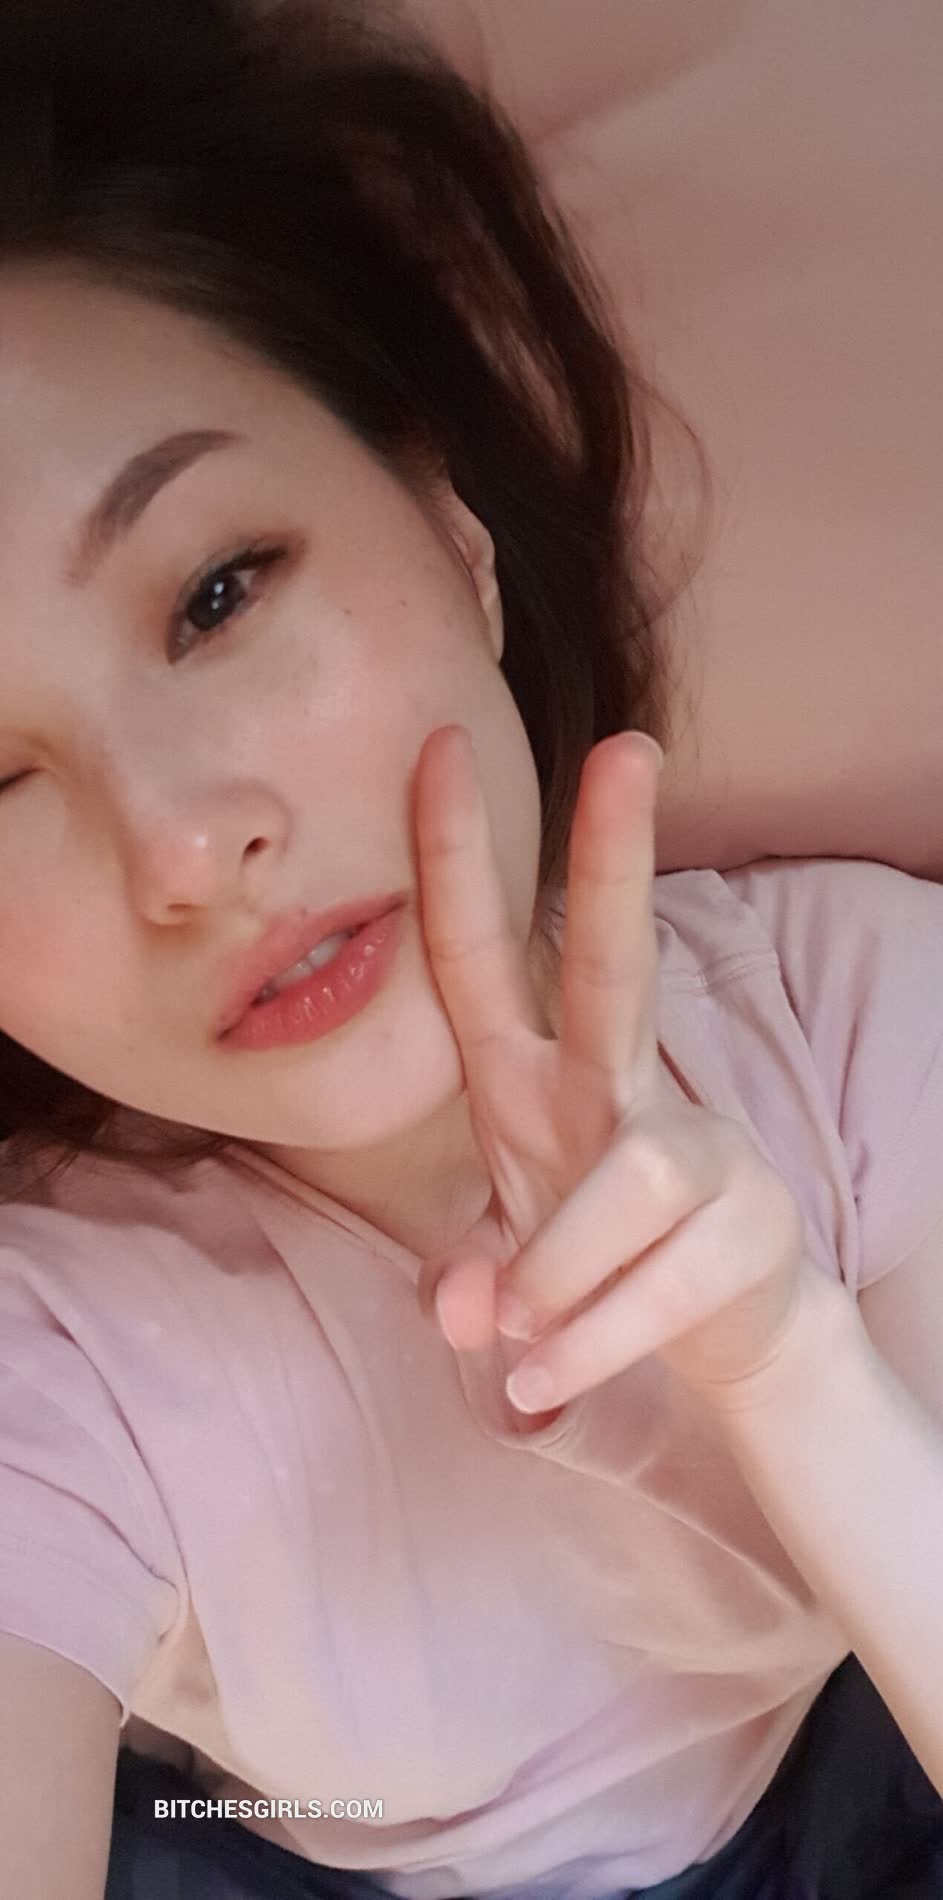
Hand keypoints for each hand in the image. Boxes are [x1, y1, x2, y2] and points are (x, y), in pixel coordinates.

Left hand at [412, 723, 810, 1421]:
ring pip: (628, 1178)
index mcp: (535, 1080)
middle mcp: (616, 1091)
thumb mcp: (507, 1259)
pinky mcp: (746, 1223)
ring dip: (560, 1273)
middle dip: (616, 857)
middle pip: (617, 961)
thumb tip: (466, 1310)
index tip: (437, 747)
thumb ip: (471, 1274)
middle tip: (628, 747)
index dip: (453, 859)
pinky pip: (659, 1283)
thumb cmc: (595, 1265)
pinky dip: (592, 1341)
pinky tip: (544, 1384)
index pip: (483, 956)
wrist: (726, 1337)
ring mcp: (694, 1148)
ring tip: (522, 1350)